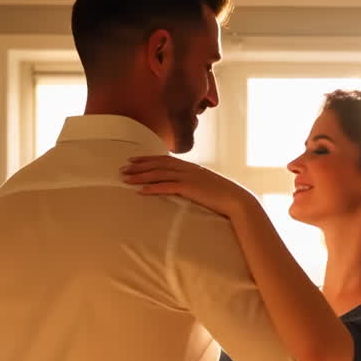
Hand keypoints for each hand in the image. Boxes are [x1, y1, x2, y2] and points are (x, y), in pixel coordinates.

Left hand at [120, 156, 253, 217]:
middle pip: (158, 164)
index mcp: (191, 167)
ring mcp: (189, 177)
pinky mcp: (189, 188)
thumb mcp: (207, 187)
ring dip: (140, 176)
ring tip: (125, 179)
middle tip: (122, 168)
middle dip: (139, 166)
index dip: (147, 159)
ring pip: (159, 174)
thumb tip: (186, 188)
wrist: (237, 200)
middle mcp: (188, 169)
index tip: (133, 160)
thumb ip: (195, 184)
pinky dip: (152, 188)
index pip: (164, 160)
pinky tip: (140, 191)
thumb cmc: (224, 197)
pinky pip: (166, 187)